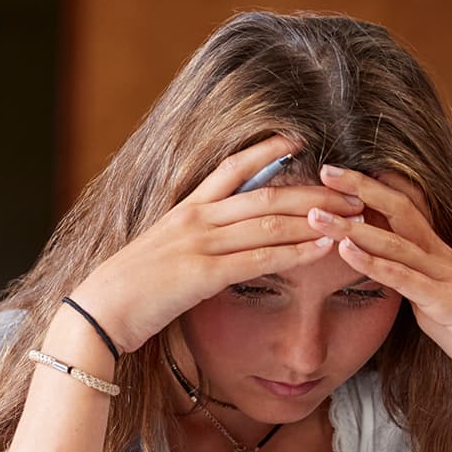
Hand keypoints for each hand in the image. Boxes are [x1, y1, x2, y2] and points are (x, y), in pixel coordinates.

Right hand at [66, 135, 357, 353]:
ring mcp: (200, 245)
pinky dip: (297, 252)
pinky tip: (324, 248)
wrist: (97, 312)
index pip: (232, 168)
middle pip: (266, 194)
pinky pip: (260, 259)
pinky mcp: (203, 275)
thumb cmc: (125, 291)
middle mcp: (196, 219)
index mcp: (184, 210)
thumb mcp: (157, 254)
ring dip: (316, 217)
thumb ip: (186, 242)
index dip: (268, 151)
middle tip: (354, 187)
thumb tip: (207, 244)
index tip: (301, 139)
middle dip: (314, 189)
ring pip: (269, 223)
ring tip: (354, 215)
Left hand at [312, 165, 451, 435]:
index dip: (369, 188)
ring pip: (395, 243)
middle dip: (361, 189)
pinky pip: (406, 280)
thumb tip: (375, 264)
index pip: (399, 208)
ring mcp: (444, 276)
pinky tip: (348, 251)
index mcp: (433, 251)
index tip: (334, 172)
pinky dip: (376, 264)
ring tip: (319, 216)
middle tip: (324, 170)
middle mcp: (438, 256)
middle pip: (398, 210)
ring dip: (353, 228)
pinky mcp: (447, 302)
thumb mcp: (427, 294)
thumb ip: (403, 275)